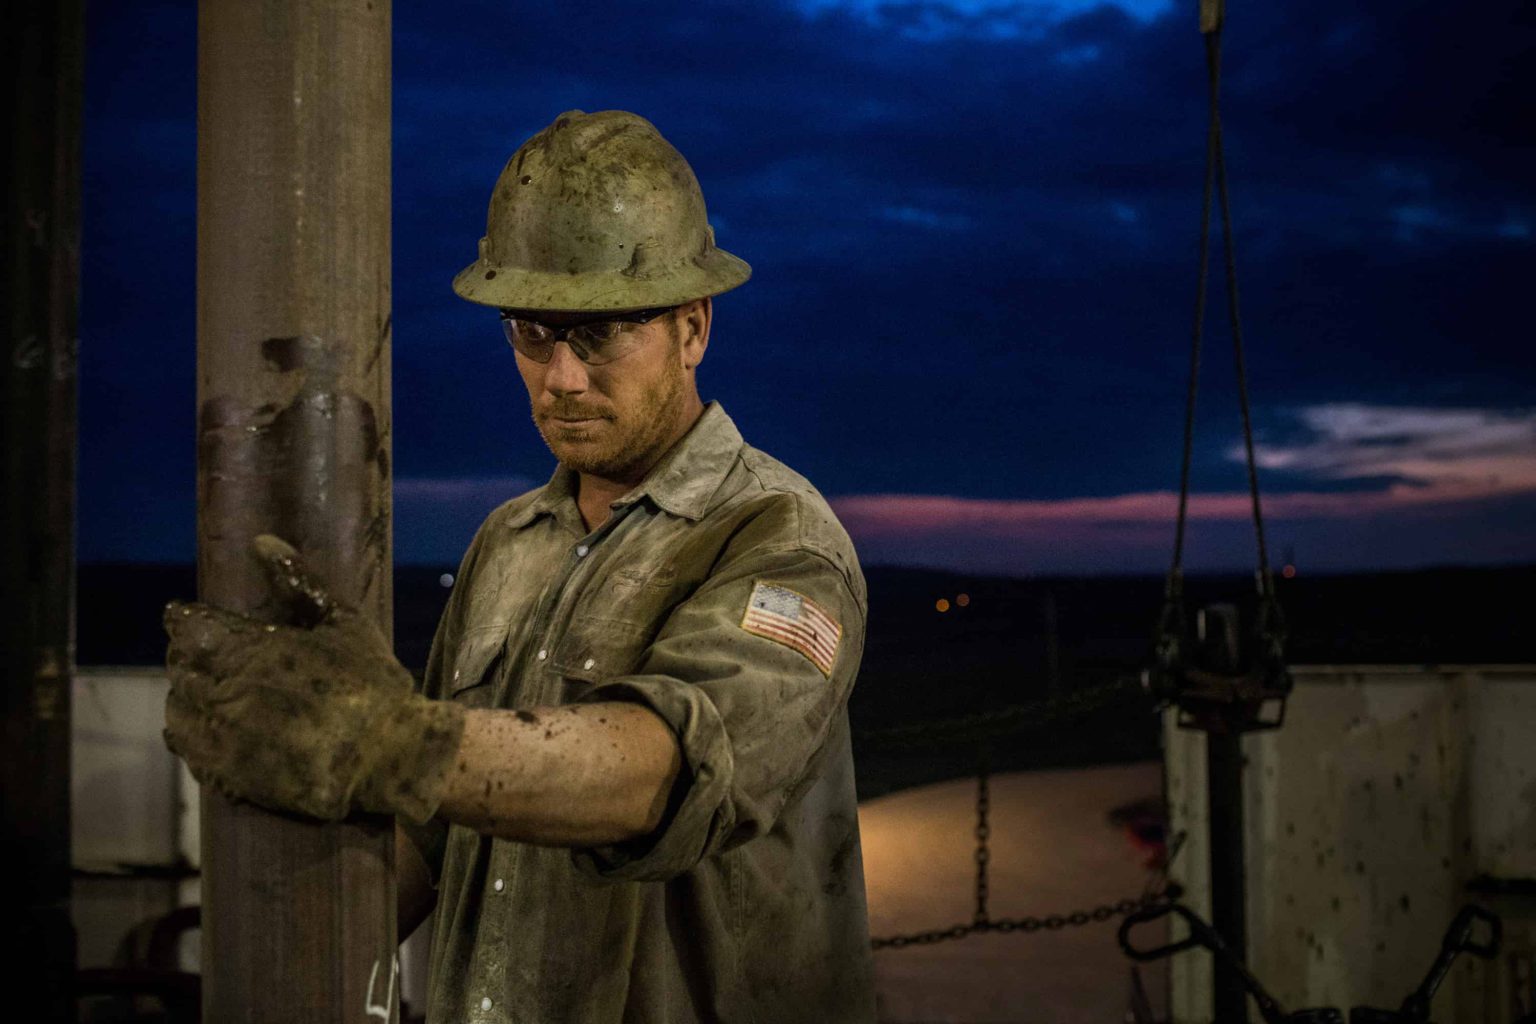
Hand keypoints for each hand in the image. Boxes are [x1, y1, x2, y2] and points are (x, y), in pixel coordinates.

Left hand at [163, 535, 464, 822]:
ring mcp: (223, 737)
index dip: (186, 619)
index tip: (193, 617)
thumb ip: (300, 581)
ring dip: (189, 694)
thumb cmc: (373, 685)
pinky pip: (187, 749)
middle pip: (179, 666)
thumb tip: (262, 542)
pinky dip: (192, 733)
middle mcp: (226, 691)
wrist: (389, 758)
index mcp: (250, 649)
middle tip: (211, 652)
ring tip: (213, 690)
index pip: (187, 627)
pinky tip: (216, 726)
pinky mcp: (227, 774)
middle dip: (189, 655)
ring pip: (178, 707)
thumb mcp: (344, 623)